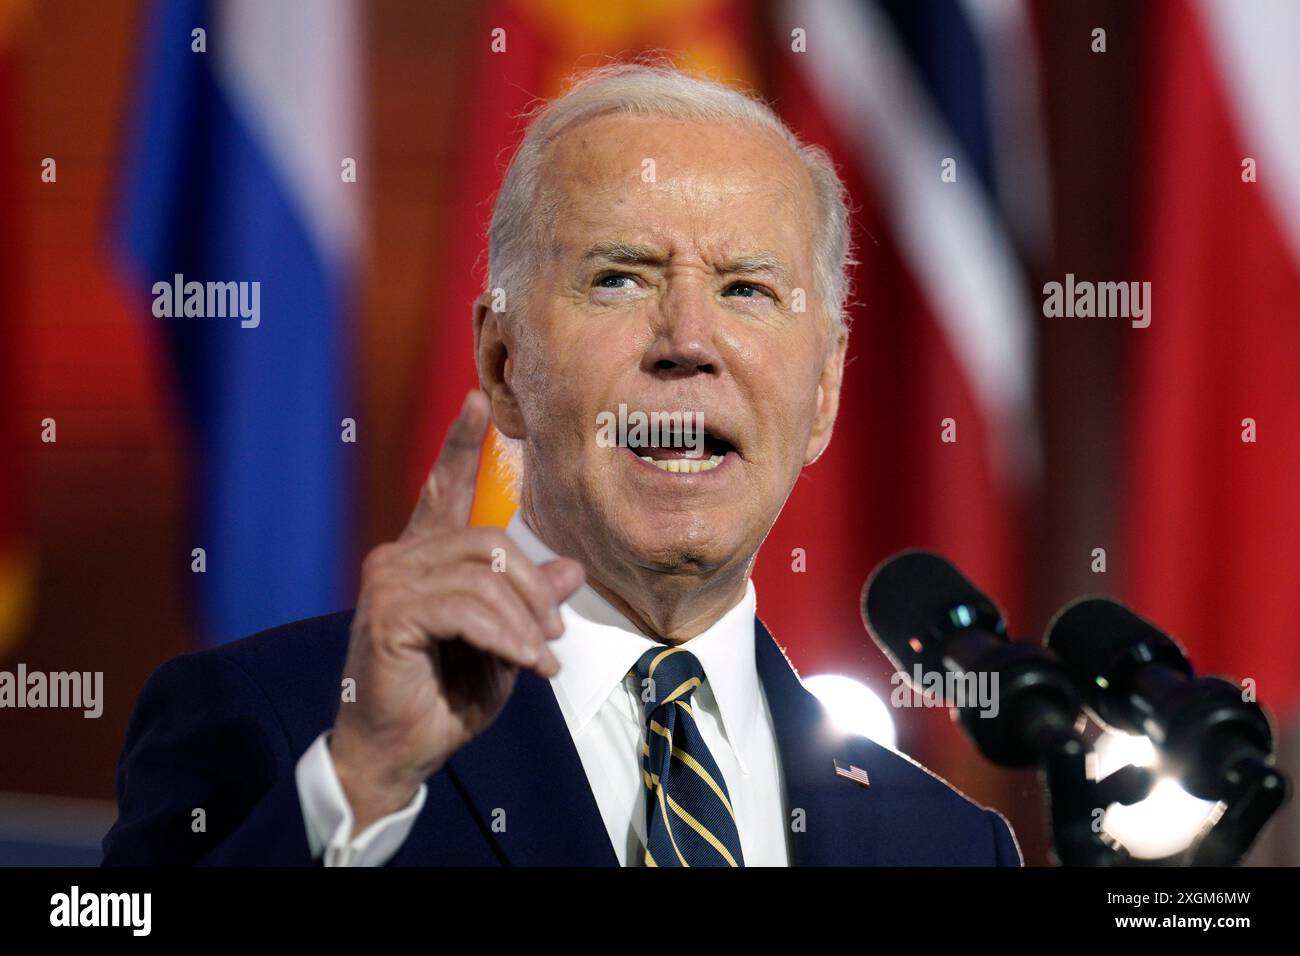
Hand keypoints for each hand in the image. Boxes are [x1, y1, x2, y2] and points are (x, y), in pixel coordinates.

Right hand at [330, 390, 584, 830]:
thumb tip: (570, 569)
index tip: (479, 400)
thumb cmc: (445, 697)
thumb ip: (528, 603)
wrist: (398, 751)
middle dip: (533, 590)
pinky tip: (525, 665)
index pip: (442, 489)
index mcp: (424, 557)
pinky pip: (466, 608)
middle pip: (489, 541)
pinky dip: (505, 637)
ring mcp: (389, 581)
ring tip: (541, 660)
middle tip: (554, 637)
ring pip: (483, 575)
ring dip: (523, 622)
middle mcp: (400, 558)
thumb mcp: (503, 644)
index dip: (459, 445)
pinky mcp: (389, 613)